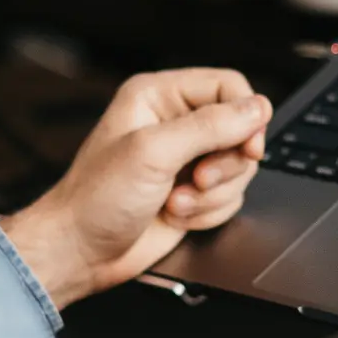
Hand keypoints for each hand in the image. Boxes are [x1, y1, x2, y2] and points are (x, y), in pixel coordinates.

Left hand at [0, 69, 270, 307]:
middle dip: (224, 164)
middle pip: (241, 130)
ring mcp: (185, 159)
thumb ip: (210, 127)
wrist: (80, 251)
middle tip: (196, 179)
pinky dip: (209, 212)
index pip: (228, 86)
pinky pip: (229, 196)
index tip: (248, 147)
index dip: (246, 115)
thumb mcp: (153, 152)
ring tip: (175, 201)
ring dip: (213, 194)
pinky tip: (175, 214)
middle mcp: (174, 122)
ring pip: (239, 168)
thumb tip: (256, 109)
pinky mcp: (192, 192)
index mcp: (159, 96)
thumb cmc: (96, 198)